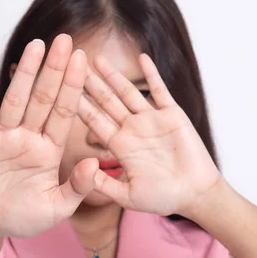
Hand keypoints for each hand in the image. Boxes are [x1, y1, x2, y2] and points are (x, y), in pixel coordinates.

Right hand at [0, 35, 96, 237]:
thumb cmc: (25, 216)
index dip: (73, 87)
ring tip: (36, 46)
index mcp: (49, 150)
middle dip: (54, 71)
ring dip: (25, 74)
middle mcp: (28, 138)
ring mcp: (2, 138)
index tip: (83, 62)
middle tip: (65, 41)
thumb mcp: (57, 207)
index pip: (64, 113)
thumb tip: (95, 163)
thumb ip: (77, 188)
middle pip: (43, 99)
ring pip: (15, 101)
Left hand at [78, 54, 220, 216]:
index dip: (79, 105)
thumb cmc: (163, 199)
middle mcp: (133, 130)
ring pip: (128, 92)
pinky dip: (151, 74)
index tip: (61, 89)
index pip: (94, 121)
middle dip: (90, 84)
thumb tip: (79, 174)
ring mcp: (152, 120)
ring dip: (114, 75)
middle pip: (106, 102)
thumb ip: (103, 185)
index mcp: (120, 146)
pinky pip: (160, 91)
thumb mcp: (127, 196)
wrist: (195, 195)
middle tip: (71, 64)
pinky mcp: (173, 115)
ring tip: (97, 58)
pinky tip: (142, 57)